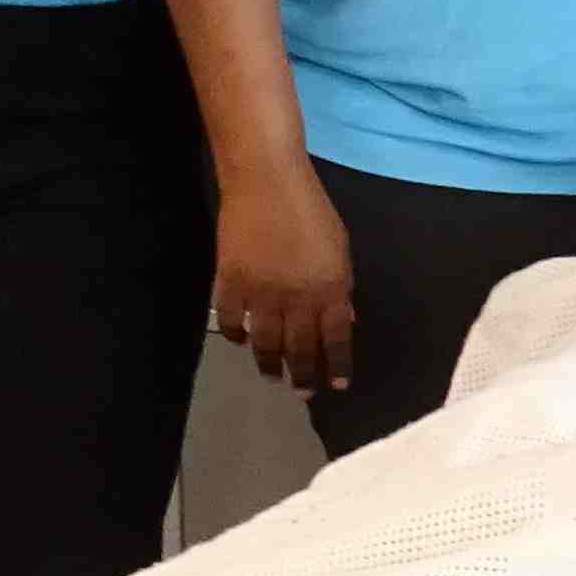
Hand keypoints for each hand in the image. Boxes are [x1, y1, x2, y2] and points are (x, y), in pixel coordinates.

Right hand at [212, 164, 355, 393]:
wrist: (266, 182)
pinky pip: (231, 322)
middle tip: (303, 393)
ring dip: (269, 364)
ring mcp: (261, 294)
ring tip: (273, 377)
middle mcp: (297, 299)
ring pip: (265, 344)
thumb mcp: (339, 248)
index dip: (337, 366)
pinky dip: (236, 335)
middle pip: (300, 349)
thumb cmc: (310, 209)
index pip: (337, 340)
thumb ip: (341, 287)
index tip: (337, 386)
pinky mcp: (230, 283)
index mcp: (330, 289)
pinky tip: (242, 340)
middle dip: (303, 375)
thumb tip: (345, 321)